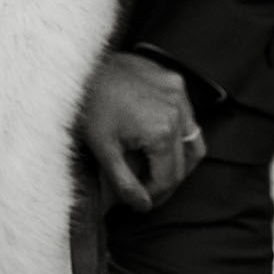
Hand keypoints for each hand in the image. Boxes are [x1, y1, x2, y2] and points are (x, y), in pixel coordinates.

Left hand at [79, 51, 205, 211]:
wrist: (80, 67)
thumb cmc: (88, 105)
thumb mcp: (103, 150)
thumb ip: (125, 184)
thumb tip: (143, 206)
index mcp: (162, 130)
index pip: (169, 177)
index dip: (154, 195)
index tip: (140, 201)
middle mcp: (177, 110)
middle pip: (184, 162)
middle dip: (166, 181)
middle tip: (148, 190)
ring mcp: (178, 92)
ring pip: (193, 138)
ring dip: (179, 158)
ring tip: (157, 169)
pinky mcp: (173, 80)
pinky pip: (187, 114)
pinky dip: (177, 131)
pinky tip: (158, 139)